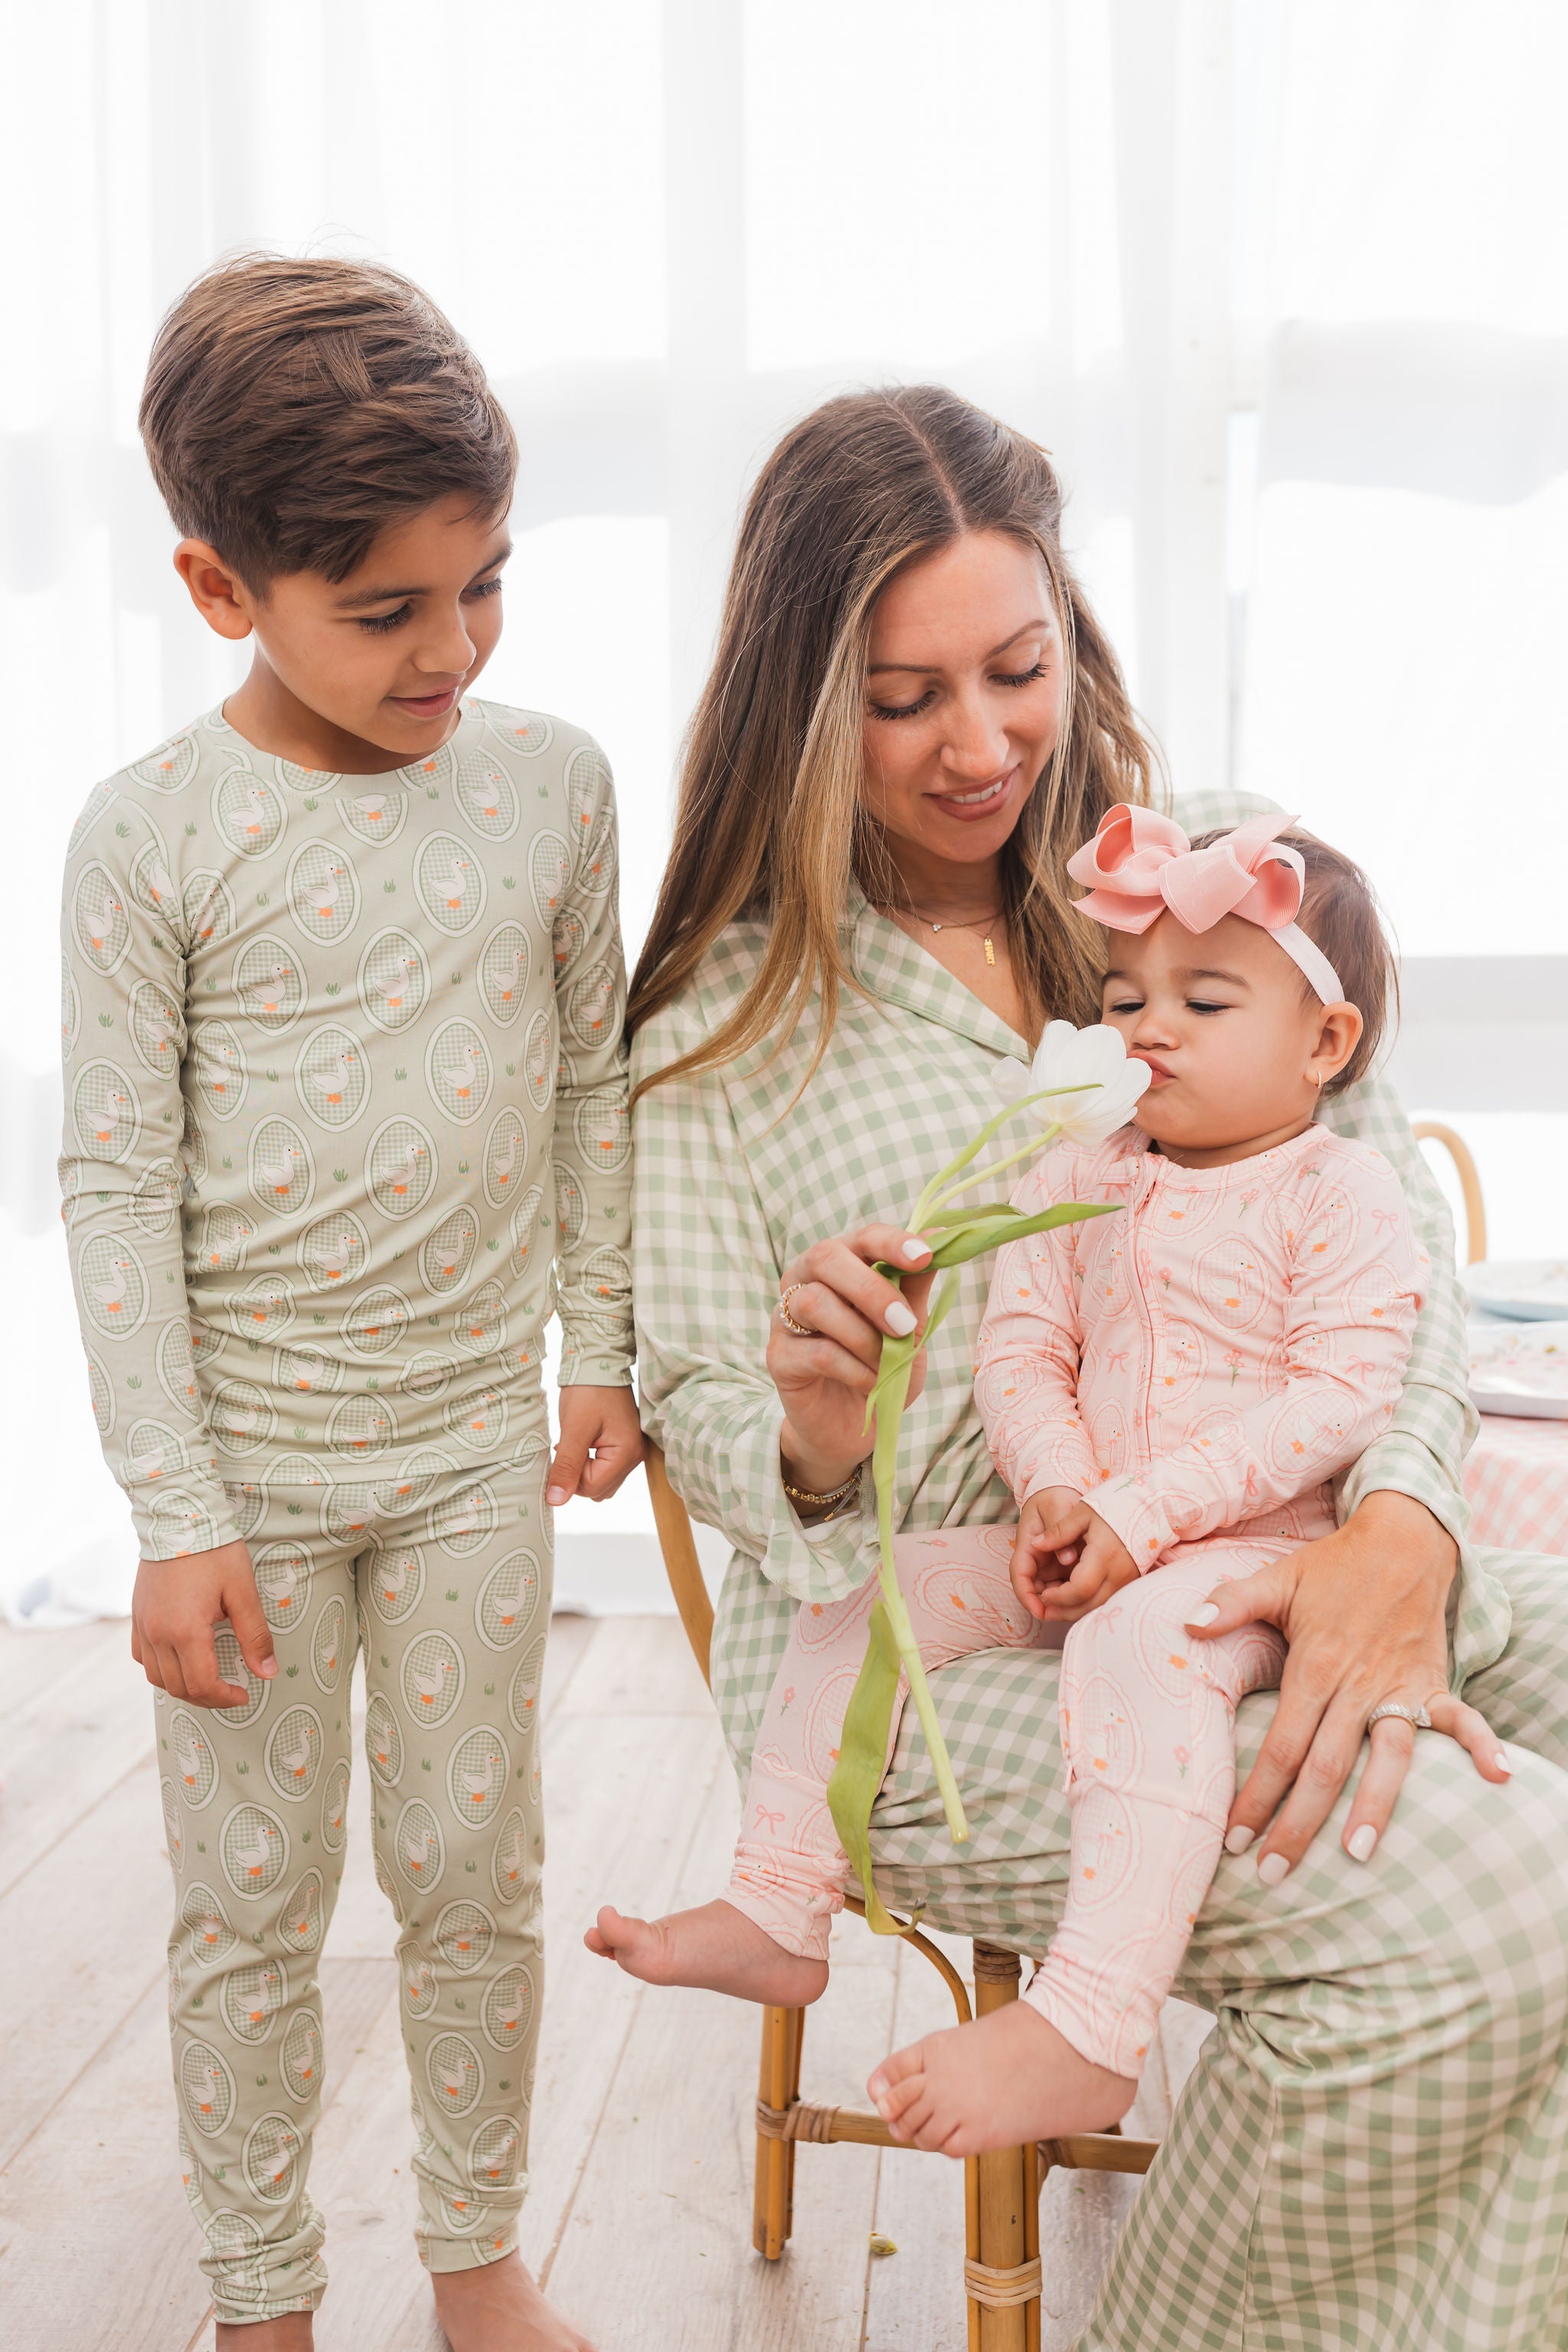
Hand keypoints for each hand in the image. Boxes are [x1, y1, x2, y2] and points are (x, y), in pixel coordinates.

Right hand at [131, 1540, 275, 1708]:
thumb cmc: (215, 1551)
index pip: (202, 1685)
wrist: (178, 1517)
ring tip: (208, 1681)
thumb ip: (255, 1636)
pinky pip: (142, 1657)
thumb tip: (268, 1673)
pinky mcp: (136, 1616)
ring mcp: (143, 1626)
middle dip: (207, 1698)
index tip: (245, 1695)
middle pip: (178, 1687)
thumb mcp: (243, 1592)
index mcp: (185, 1631)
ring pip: (156, 1677)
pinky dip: (161, 1668)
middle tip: (231, 1692)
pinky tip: (180, 1660)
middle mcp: (157, 1634)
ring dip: (183, 1686)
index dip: (225, 1698)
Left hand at [547, 1384, 644, 1504]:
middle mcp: (635, 1457)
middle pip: (598, 1489)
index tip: (562, 1450)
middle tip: (568, 1447)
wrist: (600, 1363)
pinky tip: (583, 1443)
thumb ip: (566, 1468)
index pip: (592, 1489)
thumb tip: (555, 1500)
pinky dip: (589, 1462)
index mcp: (626, 1454)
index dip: (571, 1476)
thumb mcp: (573, 1431)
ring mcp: (632, 1451)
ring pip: (601, 1482)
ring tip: (576, 1444)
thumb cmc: (588, 1392)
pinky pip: (605, 1468)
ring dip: (583, 1469)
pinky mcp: (624, 1445)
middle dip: (578, 1475)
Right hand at [769, 1223, 936, 1494]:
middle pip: (825, 1257)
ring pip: (815, 1302)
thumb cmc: (882, 1366)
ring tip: (886, 1363)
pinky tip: (869, 1382)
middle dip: (870, 1288)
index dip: (891, 1242)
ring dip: (863, 1336)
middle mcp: (806, 1280)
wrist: (856, 1425)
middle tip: (904, 1324)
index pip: (862, 1237)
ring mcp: (786, 1317)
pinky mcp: (778, 1357)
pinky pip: (816, 1352)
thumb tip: (941, 1238)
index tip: (924, 1257)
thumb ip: (915, 1284)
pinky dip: (853, 1368)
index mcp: (842, 1264)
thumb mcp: (910, 1326)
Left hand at [1012, 1488, 1139, 1621]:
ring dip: (1075, 1612)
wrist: (1148, 1509)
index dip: (1059, 1597)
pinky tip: (1073, 1600)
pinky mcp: (1131, 1582)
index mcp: (1104, 1556)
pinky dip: (1088, 1605)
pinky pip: (1107, 1601)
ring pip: (1098, 1608)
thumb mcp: (1082, 1513)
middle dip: (1063, 1611)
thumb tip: (1035, 1545)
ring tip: (1053, 1608)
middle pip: (1089, 1605)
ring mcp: (1128, 1581)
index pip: (1080, 1589)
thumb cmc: (1113, 1507)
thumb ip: (1058, 1531)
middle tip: (1043, 1608)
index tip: (1043, 1593)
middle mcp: (1119, 1574)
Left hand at [1186, 1489, 1509, 1877]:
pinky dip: (1483, 1746)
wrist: (1400, 1539)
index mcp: (1315, 1668)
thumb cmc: (1332, 1568)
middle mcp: (1357, 1686)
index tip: (1233, 1838)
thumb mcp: (1277, 1580)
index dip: (1257, 1795)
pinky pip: (1462, 1720)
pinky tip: (1498, 1780)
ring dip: (1375, 1807)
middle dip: (1297, 1825)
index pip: (1282, 1747)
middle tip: (1271, 1874)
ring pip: (1388, 1759)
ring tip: (1356, 1855)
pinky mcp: (1434, 1683)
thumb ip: (1231, 1604)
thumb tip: (1185, 1624)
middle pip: (1326, 1768)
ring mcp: (1399, 1688)